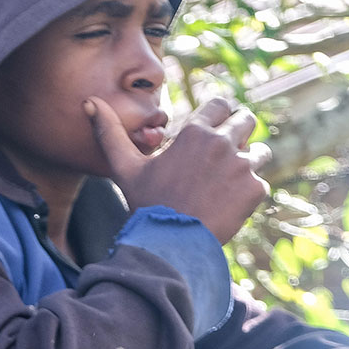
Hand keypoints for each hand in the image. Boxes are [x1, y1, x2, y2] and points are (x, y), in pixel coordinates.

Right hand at [85, 93, 269, 245]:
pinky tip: (228, 209)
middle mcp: (222, 142)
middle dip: (240, 135)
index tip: (216, 132)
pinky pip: (260, 184)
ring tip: (227, 186)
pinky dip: (248, 196)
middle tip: (226, 158)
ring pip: (259, 152)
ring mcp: (241, 165)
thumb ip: (110, 133)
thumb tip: (88, 102)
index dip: (220, 117)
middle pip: (246, 121)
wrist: (168, 247)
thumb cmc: (145, 206)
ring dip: (248, 164)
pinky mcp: (254, 189)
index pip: (221, 104)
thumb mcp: (125, 169)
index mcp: (195, 132)